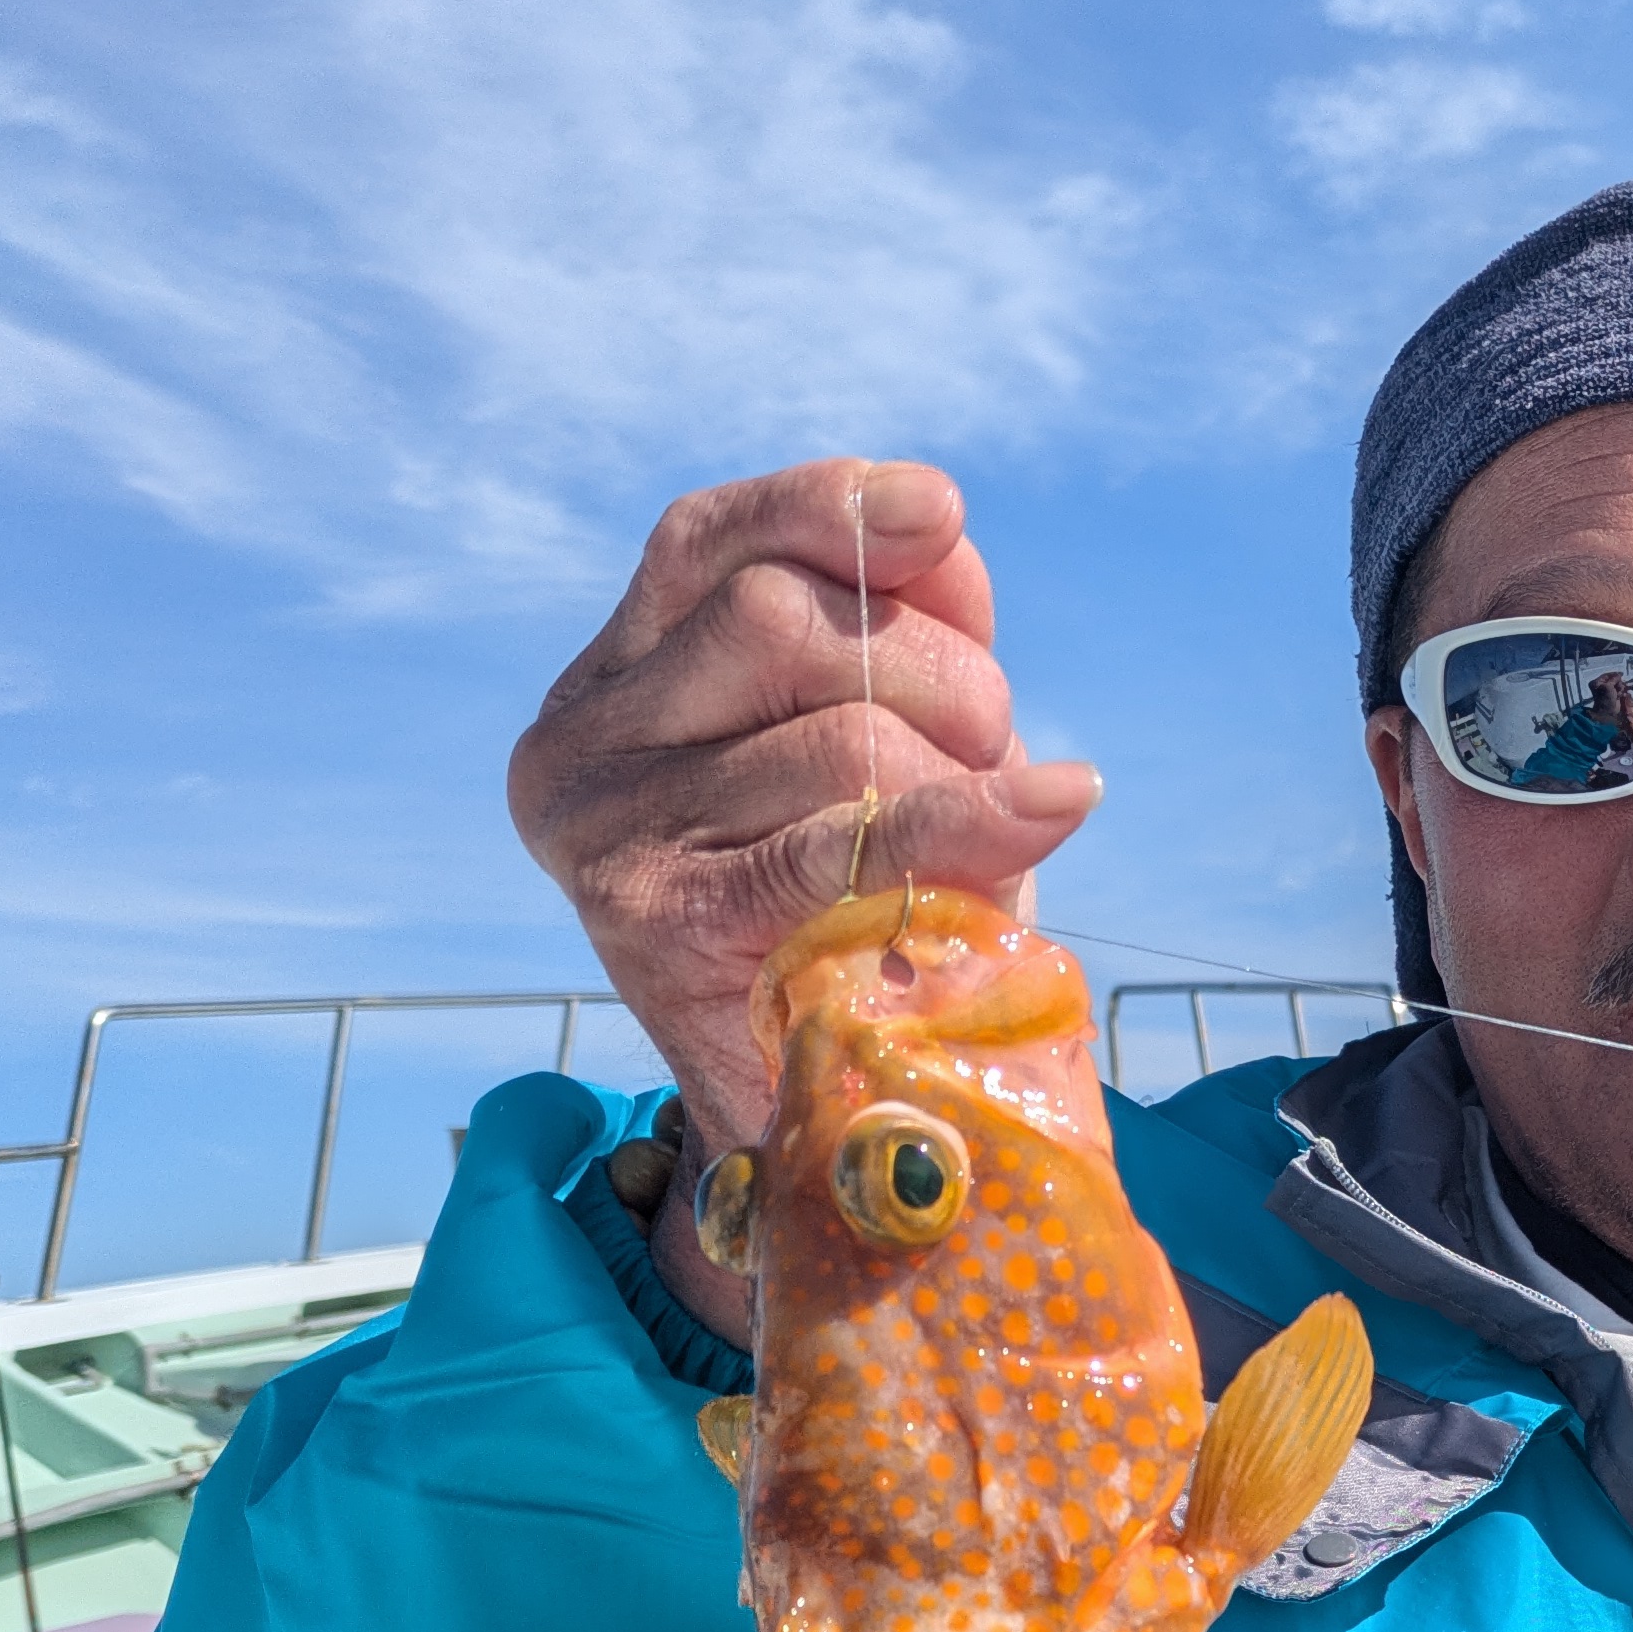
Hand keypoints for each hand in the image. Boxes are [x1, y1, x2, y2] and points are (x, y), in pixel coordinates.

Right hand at [510, 461, 1096, 1327]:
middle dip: (936, 669)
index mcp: (611, 678)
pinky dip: (963, 825)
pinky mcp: (652, 930)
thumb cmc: (857, 912)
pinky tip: (1055, 807)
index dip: (830, 508)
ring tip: (992, 826)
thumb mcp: (875, 748)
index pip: (706, 540)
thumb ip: (897, 631)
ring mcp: (604, 838)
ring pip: (831, 728)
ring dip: (959, 767)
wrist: (823, 1123)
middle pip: (785, 619)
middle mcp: (577, 743)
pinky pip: (834, 846)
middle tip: (996, 747)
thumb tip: (941, 535)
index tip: (943, 513)